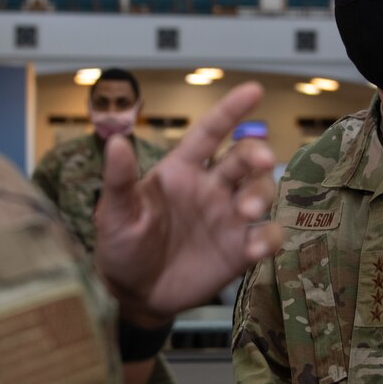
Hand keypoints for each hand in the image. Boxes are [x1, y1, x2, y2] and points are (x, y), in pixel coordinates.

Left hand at [94, 81, 281, 326]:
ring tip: (247, 210)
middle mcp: (210, 187)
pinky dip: (268, 237)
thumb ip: (118, 179)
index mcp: (181, 170)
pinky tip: (257, 246)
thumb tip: (115, 141)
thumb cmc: (121, 244)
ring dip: (262, 193)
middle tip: (261, 161)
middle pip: (243, 158)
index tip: (253, 90)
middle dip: (257, 153)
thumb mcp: (114, 212)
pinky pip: (265, 236)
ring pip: (260, 190)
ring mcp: (227, 218)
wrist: (133, 293)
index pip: (210, 133)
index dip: (230, 110)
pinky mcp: (238, 250)